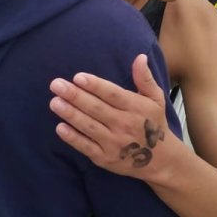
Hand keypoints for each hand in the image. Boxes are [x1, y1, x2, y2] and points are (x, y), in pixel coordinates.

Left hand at [50, 54, 174, 180]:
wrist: (161, 160)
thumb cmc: (154, 123)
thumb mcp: (155, 99)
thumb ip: (144, 78)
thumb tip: (140, 57)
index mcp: (136, 108)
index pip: (112, 94)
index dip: (95, 85)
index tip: (78, 77)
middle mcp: (124, 125)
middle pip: (97, 109)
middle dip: (75, 96)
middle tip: (56, 85)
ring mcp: (114, 143)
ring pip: (89, 127)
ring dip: (71, 114)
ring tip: (54, 102)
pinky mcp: (105, 158)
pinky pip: (87, 147)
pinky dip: (73, 138)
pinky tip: (60, 127)